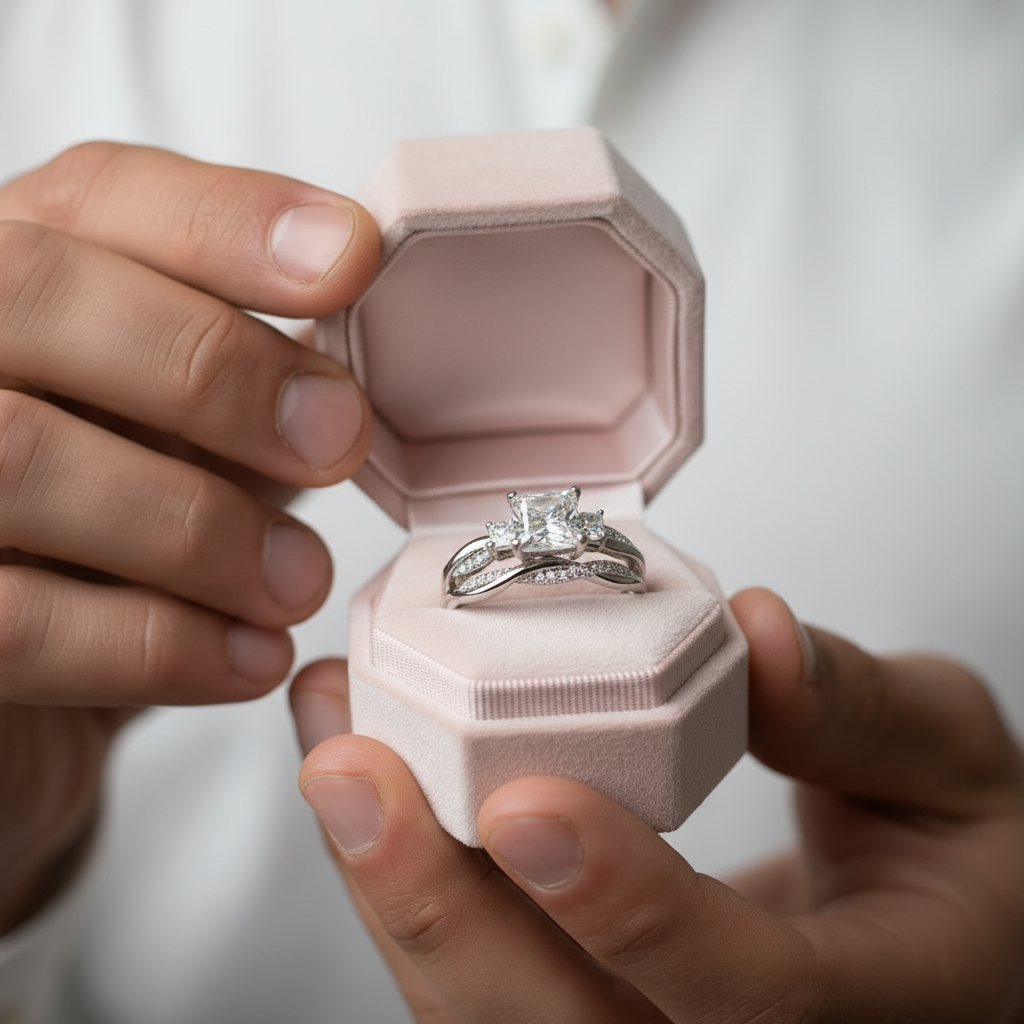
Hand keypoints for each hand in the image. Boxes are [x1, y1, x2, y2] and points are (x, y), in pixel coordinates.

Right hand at [0, 143, 378, 931]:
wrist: (35, 688)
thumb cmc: (119, 539)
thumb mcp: (181, 437)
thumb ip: (235, 379)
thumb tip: (349, 370)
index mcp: (10, 280)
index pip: (97, 195)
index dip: (229, 220)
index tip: (352, 257)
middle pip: (39, 293)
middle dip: (215, 368)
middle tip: (336, 441)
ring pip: (22, 458)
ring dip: (202, 528)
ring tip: (299, 582)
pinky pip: (20, 624)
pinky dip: (160, 646)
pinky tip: (248, 659)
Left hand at [294, 589, 1023, 1022]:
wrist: (922, 921)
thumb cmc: (951, 845)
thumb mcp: (951, 760)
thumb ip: (863, 708)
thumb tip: (754, 636)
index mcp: (877, 1002)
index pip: (749, 995)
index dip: (633, 910)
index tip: (529, 804)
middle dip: (441, 911)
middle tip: (354, 773)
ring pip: (492, 1014)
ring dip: (394, 885)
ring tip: (334, 747)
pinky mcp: (586, 1001)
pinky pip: (478, 963)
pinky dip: (407, 869)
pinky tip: (366, 765)